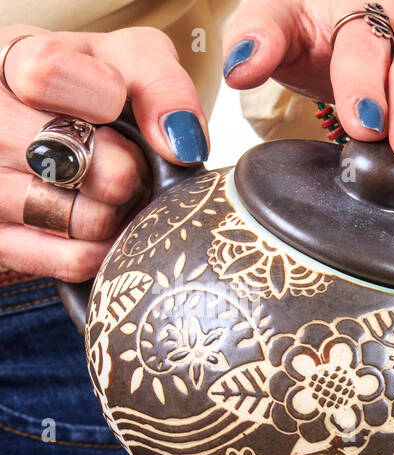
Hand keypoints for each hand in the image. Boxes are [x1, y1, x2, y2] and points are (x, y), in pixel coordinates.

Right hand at [0, 26, 207, 280]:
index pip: (44, 73)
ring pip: (70, 215)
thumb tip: (180, 142)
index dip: (100, 95)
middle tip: (128, 161)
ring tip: (116, 191)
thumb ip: (159, 83)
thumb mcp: (129, 61)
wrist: (70, 129)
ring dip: (116, 210)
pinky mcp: (2, 242)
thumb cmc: (97, 90)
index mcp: (8, 61)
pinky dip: (107, 248)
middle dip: (119, 165)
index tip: (117, 104)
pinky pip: (71, 260)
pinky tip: (109, 225)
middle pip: (61, 156)